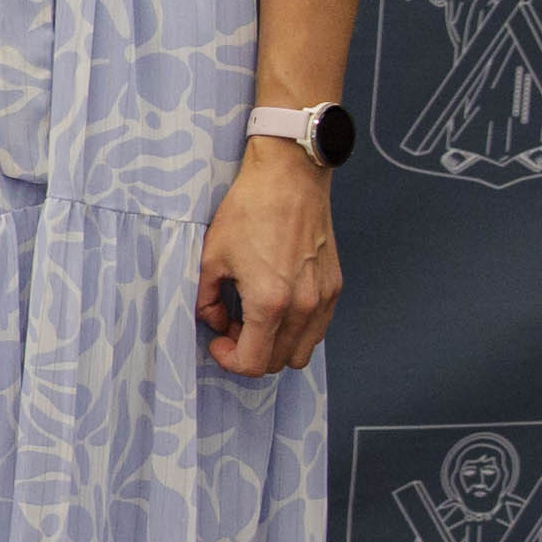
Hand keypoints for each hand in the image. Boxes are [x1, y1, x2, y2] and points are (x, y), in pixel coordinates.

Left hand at [198, 140, 343, 376]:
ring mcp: (324, 298)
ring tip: (256, 317)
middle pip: (279, 362)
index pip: (254, 363)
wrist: (289, 178)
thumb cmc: (249, 211)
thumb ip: (206, 301)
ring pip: (303, 350)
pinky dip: (298, 329)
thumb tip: (215, 322)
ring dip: (277, 345)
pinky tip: (278, 305)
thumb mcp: (211, 257)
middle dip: (252, 352)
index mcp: (270, 303)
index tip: (219, 341)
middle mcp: (303, 307)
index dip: (230, 360)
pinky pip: (318, 328)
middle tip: (233, 327)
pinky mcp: (334, 286)